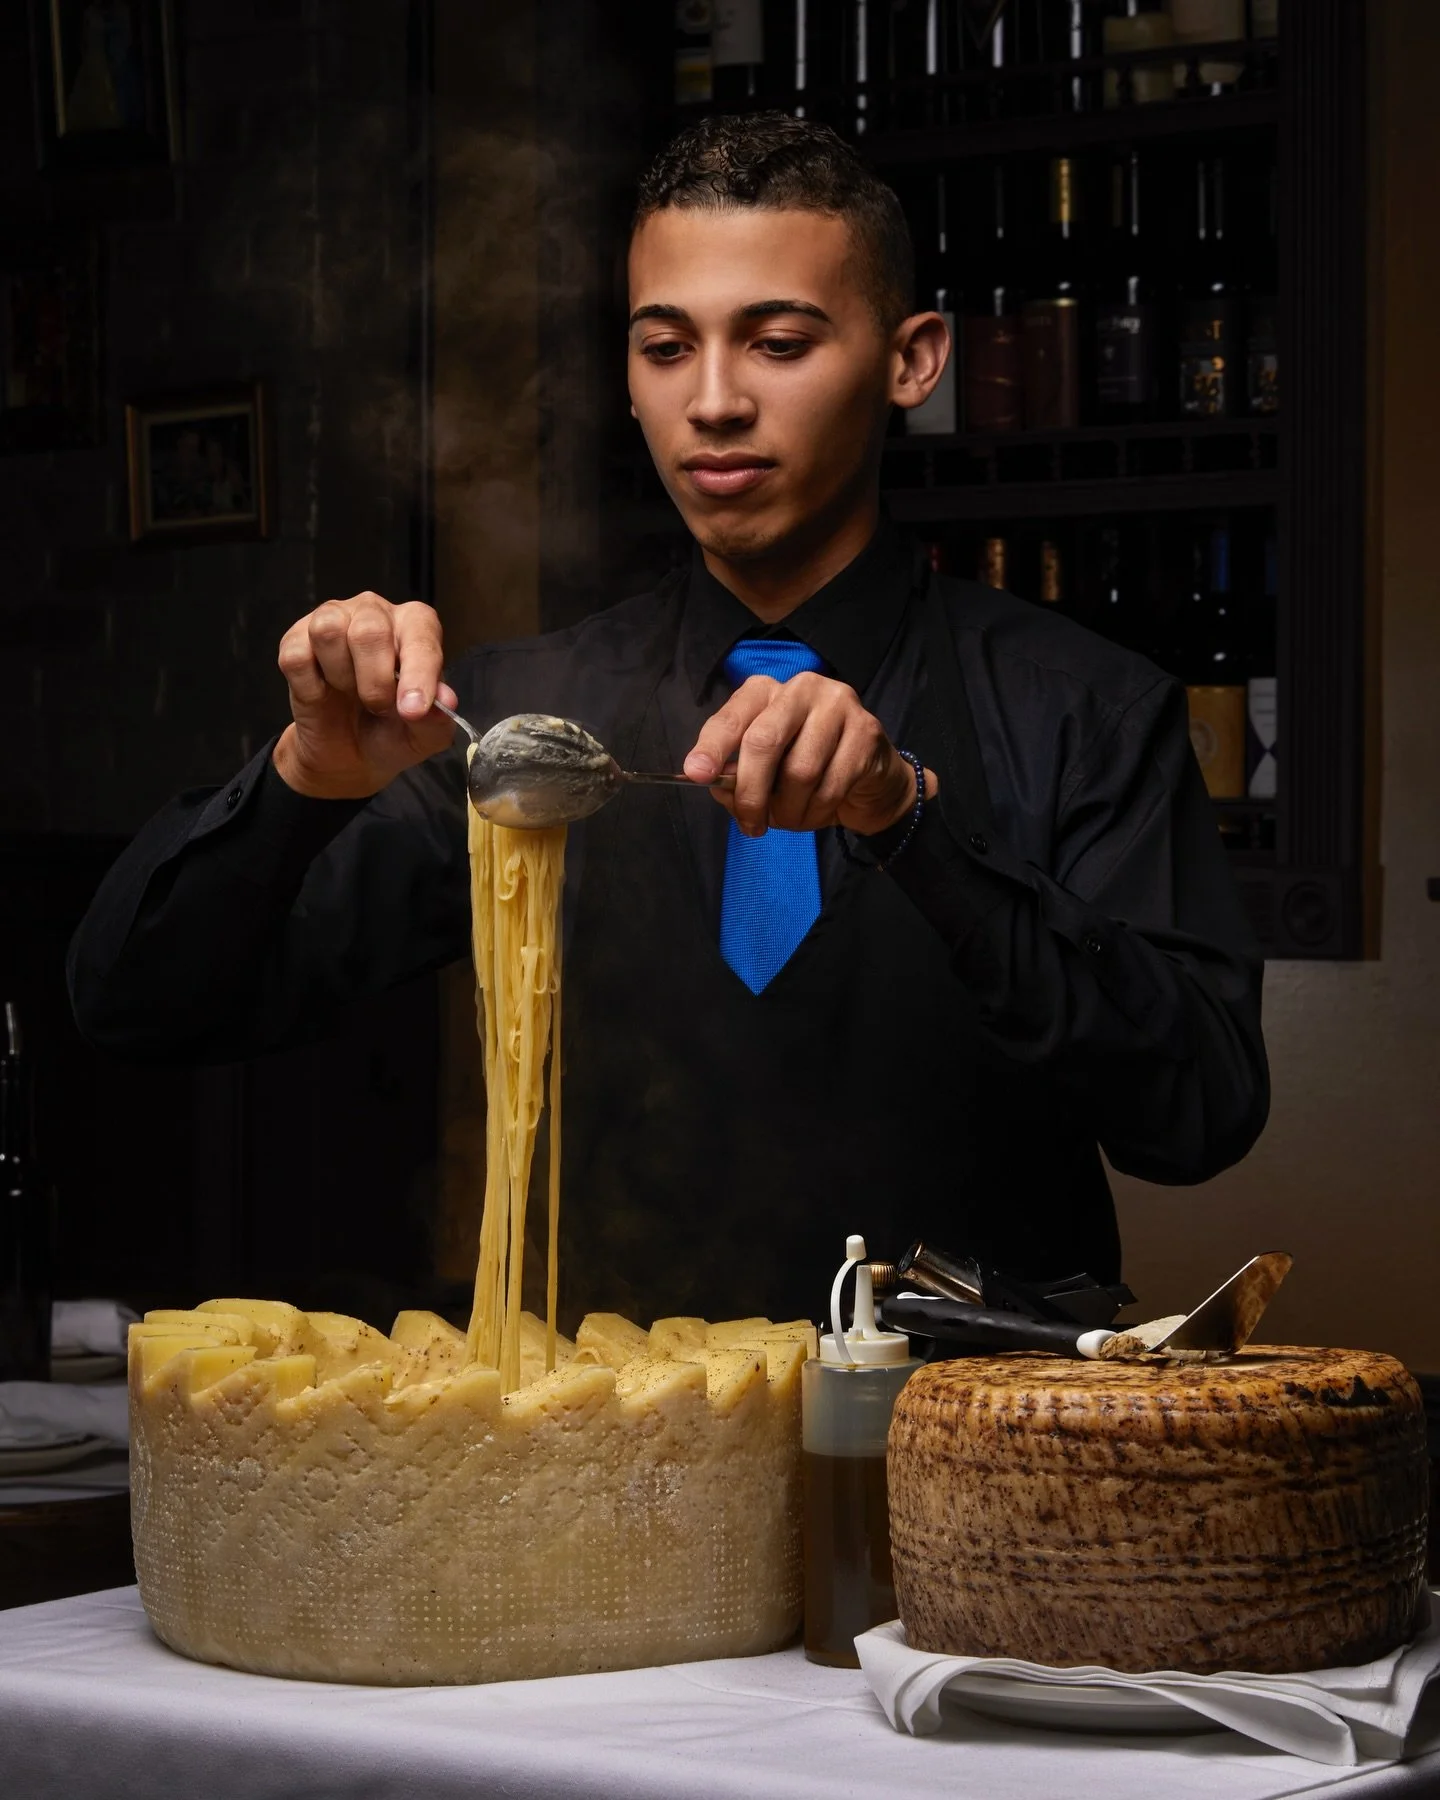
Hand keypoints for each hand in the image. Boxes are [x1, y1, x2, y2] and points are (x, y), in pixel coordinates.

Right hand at [272, 593, 456, 799]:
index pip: (420, 634)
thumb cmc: (392, 731)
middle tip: (378, 706)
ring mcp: (332, 620)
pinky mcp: (295, 640)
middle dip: (375, 682)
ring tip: (350, 692)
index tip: (413, 710)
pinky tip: (323, 693)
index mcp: (415, 625)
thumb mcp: (423, 737)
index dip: (418, 673)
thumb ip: (437, 719)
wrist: (348, 753)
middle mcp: (374, 612)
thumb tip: (445, 700)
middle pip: (370, 630)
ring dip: (341, 676)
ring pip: (329, 631)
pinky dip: (311, 687)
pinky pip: (297, 656)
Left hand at [683, 672, 937, 836]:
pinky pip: (832, 785)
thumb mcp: (764, 774)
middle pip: (763, 742)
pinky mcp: (866, 731)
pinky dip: (818, 811)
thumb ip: (736, 777)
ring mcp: (838, 705)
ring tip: (791, 819)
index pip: (732, 716)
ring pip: (799, 771)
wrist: (871, 779)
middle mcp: (801, 688)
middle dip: (751, 793)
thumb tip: (717, 786)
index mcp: (766, 692)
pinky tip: (819, 811)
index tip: (696, 774)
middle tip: (751, 825)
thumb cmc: (807, 772)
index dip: (712, 746)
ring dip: (790, 810)